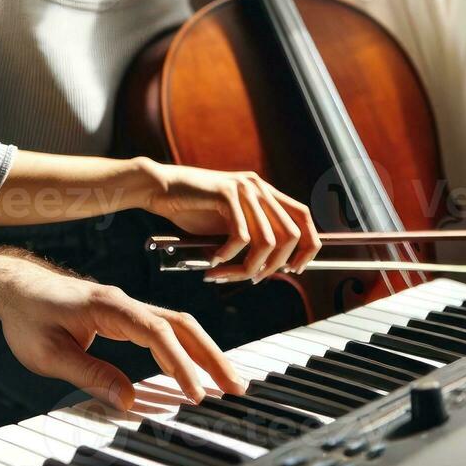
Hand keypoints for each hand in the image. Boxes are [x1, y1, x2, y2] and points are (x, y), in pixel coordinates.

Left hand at [0, 252, 248, 409]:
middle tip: (236, 386)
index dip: (180, 364)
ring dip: (204, 351)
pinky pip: (165, 329)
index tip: (195, 394)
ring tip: (227, 380)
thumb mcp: (49, 353)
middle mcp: (125, 302)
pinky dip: (186, 348)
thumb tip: (127, 399)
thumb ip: (89, 374)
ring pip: (178, 324)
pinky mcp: (124, 315)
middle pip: (181, 324)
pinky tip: (197, 368)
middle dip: (211, 355)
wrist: (13, 285)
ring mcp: (127, 307)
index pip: (157, 333)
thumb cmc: (27, 314)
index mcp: (109, 305)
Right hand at [138, 159, 320, 280]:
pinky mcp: (226, 194)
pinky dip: (228, 256)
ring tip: (226, 273)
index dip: (307, 247)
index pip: (304, 217)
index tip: (294, 270)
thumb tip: (270, 267)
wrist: (158, 188)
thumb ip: (251, 237)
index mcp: (263, 191)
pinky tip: (212, 260)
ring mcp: (243, 188)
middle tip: (251, 278)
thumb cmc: (189, 208)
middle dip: (275, 265)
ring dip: (247, 266)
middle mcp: (258, 187)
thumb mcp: (227, 224)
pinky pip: (241, 237)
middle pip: (291, 234)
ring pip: (267, 241)